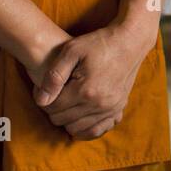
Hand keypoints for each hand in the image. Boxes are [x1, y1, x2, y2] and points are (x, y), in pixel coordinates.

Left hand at [31, 23, 156, 139]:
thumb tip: (41, 101)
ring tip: (67, 101)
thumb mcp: (72, 50)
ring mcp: (110, 108)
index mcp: (85, 90)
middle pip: (62, 120)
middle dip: (54, 109)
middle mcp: (99, 104)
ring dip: (67, 118)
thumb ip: (54, 76)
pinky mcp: (118, 108)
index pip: (52, 108)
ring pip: (76, 128)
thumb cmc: (98, 43)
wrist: (130, 40)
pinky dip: (84, 127)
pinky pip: (96, 130)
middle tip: (56, 93)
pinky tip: (79, 115)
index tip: (47, 87)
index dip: (43, 98)